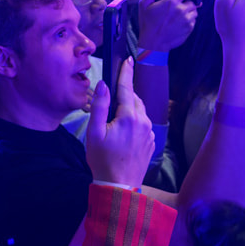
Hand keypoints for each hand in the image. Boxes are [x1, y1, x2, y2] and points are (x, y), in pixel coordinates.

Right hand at [86, 61, 155, 187]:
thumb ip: (99, 106)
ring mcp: (149, 133)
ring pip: (139, 112)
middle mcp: (143, 122)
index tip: (127, 59)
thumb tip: (104, 85)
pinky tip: (121, 133)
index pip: (127, 88)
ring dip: (128, 109)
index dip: (126, 72)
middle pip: (134, 99)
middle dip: (124, 94)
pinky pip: (142, 125)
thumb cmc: (102, 159)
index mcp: (129, 117)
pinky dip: (133, 122)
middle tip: (109, 99)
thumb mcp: (94, 132)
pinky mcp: (150, 142)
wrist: (119, 186)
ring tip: (112, 120)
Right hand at [137, 0, 197, 51]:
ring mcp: (187, 20)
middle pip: (192, 1)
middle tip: (175, 7)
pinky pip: (193, 20)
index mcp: (171, 2)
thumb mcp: (144, 4)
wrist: (153, 43)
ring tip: (176, 16)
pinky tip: (177, 23)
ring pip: (194, 11)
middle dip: (186, 2)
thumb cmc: (147, 23)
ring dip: (188, 11)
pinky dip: (188, 20)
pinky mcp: (190, 28)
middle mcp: (181, 10)